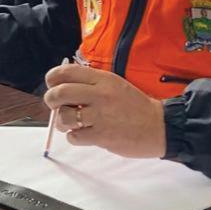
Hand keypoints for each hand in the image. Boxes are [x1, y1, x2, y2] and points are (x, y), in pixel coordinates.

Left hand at [43, 63, 166, 157]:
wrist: (159, 126)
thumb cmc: (134, 105)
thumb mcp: (114, 84)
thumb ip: (90, 83)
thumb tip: (62, 86)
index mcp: (103, 79)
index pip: (66, 72)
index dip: (52, 78)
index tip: (52, 84)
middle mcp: (100, 95)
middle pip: (59, 93)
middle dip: (51, 100)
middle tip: (56, 105)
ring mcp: (100, 116)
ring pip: (64, 117)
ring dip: (62, 121)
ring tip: (71, 122)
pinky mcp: (102, 136)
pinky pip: (74, 137)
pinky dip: (74, 137)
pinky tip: (84, 134)